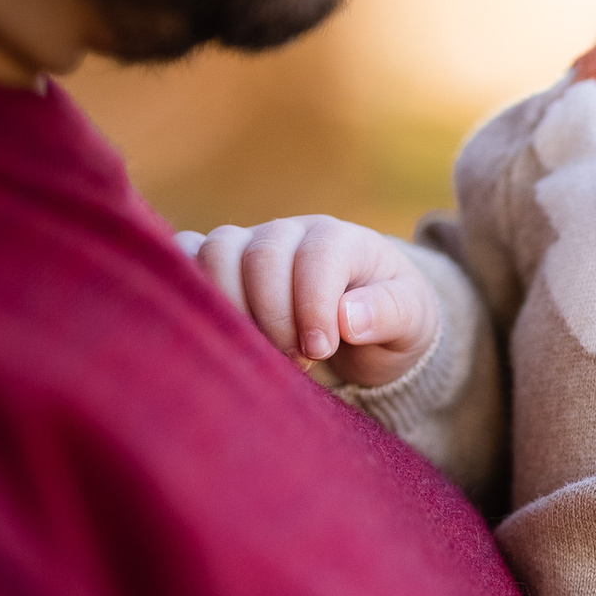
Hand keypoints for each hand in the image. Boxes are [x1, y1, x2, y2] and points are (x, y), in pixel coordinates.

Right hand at [183, 215, 441, 387]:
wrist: (363, 327)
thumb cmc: (389, 324)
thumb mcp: (411, 322)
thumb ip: (389, 314)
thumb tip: (347, 318)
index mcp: (342, 240)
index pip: (316, 256)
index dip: (312, 304)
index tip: (319, 350)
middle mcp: (291, 233)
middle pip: (260, 255)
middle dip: (273, 316)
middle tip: (296, 361)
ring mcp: (250, 244)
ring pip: (216, 253)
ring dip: (231, 309)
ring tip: (263, 352)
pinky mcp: (220, 264)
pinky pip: (184, 256)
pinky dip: (189, 287)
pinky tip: (216, 329)